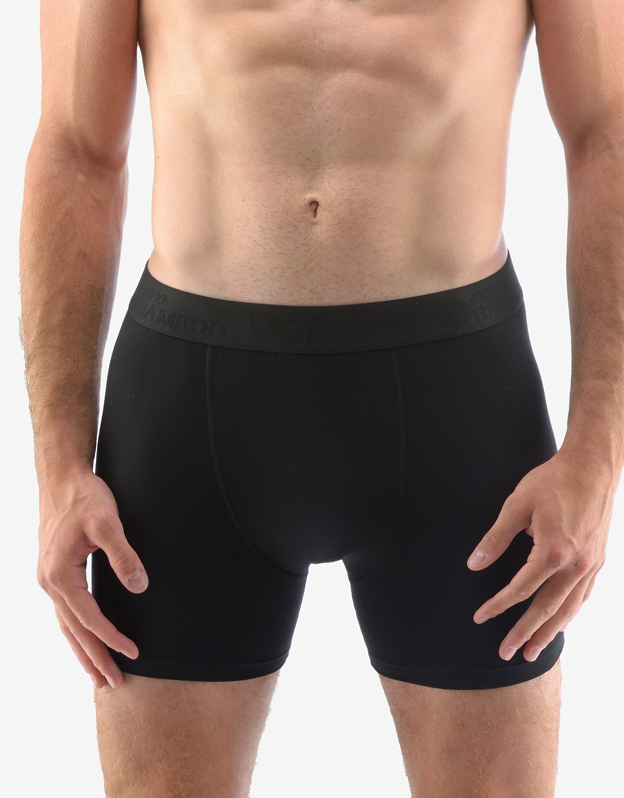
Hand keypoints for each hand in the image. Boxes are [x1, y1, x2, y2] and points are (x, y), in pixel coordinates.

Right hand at [36, 467, 148, 689]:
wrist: (62, 479)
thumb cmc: (84, 498)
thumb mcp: (107, 523)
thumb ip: (123, 556)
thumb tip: (139, 586)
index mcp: (60, 575)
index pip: (89, 618)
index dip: (112, 637)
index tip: (133, 653)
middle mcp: (49, 583)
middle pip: (74, 631)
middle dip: (94, 659)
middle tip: (113, 684)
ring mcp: (49, 580)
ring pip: (66, 626)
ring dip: (82, 651)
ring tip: (97, 677)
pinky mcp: (54, 574)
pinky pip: (65, 613)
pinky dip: (75, 632)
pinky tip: (84, 641)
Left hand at [466, 448, 616, 661]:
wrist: (592, 467)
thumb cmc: (553, 481)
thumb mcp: (517, 504)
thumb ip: (496, 537)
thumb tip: (475, 563)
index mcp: (554, 551)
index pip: (521, 588)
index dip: (499, 605)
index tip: (481, 617)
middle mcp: (575, 564)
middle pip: (546, 608)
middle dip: (524, 633)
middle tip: (506, 653)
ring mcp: (590, 565)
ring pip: (568, 608)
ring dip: (549, 632)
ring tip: (532, 652)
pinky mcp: (598, 561)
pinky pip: (583, 596)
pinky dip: (569, 614)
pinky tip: (559, 623)